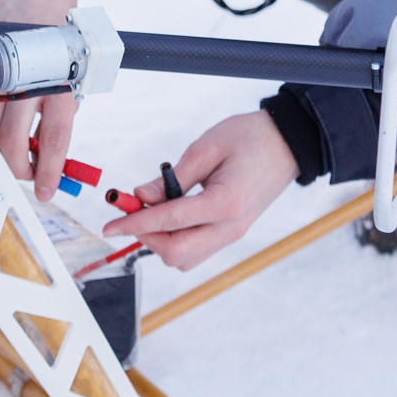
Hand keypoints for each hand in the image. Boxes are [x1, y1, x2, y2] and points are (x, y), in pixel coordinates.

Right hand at [0, 0, 79, 197]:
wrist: (36, 0)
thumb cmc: (58, 44)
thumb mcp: (71, 81)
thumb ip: (58, 118)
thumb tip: (48, 158)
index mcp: (59, 85)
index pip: (53, 140)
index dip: (47, 171)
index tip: (45, 190)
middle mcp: (27, 83)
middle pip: (10, 142)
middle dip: (15, 168)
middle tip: (23, 174)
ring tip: (3, 156)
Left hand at [107, 111, 298, 270]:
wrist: (287, 143)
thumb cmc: (249, 137)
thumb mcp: (206, 147)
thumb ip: (171, 178)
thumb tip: (140, 196)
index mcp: (225, 203)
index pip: (169, 221)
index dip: (134, 223)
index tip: (109, 225)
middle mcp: (231, 227)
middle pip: (176, 253)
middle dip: (145, 235)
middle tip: (130, 210)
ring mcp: (234, 234)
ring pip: (185, 259)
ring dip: (160, 241)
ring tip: (150, 210)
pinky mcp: (233, 233)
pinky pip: (197, 252)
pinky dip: (175, 241)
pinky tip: (168, 217)